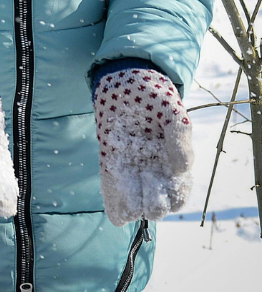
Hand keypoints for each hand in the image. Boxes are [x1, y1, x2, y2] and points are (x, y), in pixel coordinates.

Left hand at [95, 67, 191, 225]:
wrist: (125, 77)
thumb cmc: (155, 95)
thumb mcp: (173, 114)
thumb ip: (179, 138)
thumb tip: (182, 169)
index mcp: (174, 158)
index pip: (179, 191)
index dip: (176, 198)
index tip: (170, 194)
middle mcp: (154, 165)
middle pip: (158, 199)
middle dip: (155, 204)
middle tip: (151, 196)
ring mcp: (131, 162)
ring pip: (135, 196)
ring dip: (134, 205)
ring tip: (132, 205)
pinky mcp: (110, 156)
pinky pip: (113, 182)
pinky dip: (116, 199)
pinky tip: (118, 214)